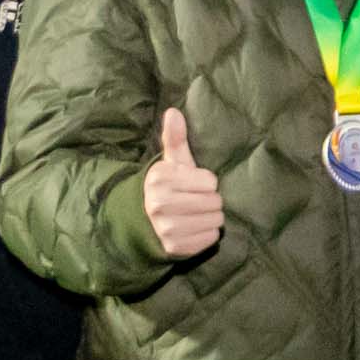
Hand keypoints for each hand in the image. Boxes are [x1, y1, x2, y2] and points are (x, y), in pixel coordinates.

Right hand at [142, 105, 224, 259]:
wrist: (144, 223)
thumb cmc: (167, 188)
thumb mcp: (170, 163)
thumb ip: (175, 139)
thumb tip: (173, 112)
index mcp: (160, 179)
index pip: (210, 181)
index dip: (204, 182)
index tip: (191, 184)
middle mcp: (160, 204)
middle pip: (215, 202)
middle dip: (209, 200)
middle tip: (194, 201)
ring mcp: (167, 228)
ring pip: (216, 220)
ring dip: (210, 217)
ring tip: (195, 214)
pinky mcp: (175, 247)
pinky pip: (211, 237)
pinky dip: (207, 234)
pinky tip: (193, 229)